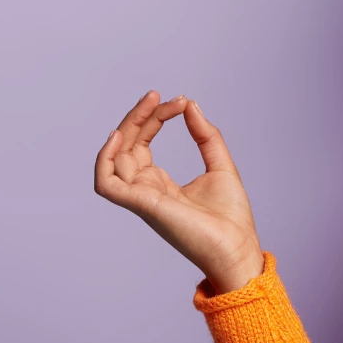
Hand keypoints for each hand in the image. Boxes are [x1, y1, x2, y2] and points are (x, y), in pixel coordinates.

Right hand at [93, 91, 264, 292]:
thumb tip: (191, 105)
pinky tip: (118, 136)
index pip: (143, 142)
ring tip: (149, 104)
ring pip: (115, 157)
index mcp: (160, 182)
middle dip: (140, 116)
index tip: (180, 101)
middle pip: (126, 145)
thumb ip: (207, 136)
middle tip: (158, 95)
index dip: (155, 117)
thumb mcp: (221, 165)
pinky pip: (106, 184)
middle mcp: (145, 188)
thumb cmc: (230, 217)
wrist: (238, 247)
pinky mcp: (143, 205)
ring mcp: (141, 197)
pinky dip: (104, 160)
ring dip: (128, 126)